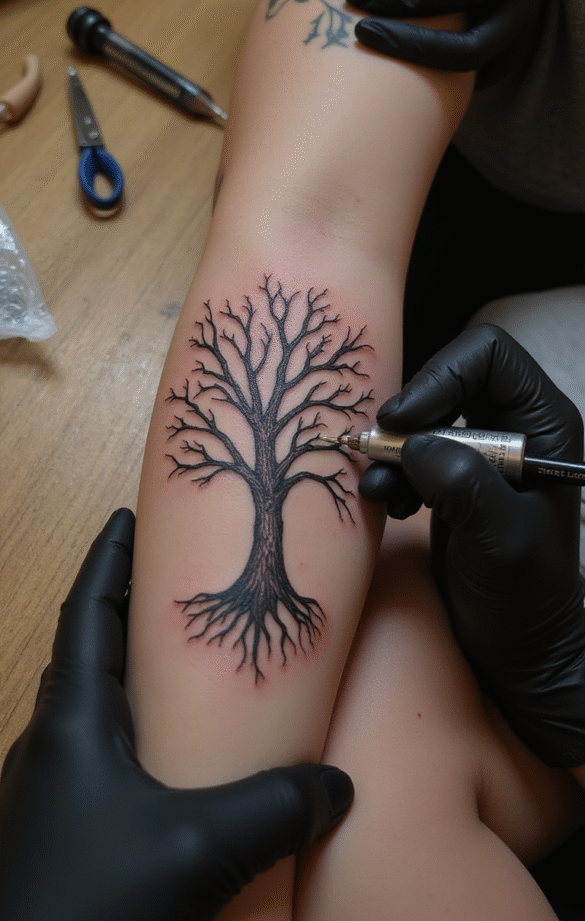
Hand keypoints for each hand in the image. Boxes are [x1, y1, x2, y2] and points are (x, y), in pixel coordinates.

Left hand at [0, 509, 352, 920]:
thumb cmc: (93, 903)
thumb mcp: (197, 849)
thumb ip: (274, 807)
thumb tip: (336, 786)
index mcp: (73, 722)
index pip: (87, 612)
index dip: (108, 561)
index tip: (127, 518)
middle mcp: (56, 744)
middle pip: (87, 650)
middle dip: (124, 607)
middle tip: (169, 577)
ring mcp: (55, 791)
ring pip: (93, 706)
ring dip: (128, 670)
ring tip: (178, 660)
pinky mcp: (67, 830)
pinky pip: (102, 756)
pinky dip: (135, 730)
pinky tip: (173, 761)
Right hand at [360, 325, 584, 766]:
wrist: (518, 648)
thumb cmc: (525, 599)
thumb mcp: (502, 543)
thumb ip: (464, 486)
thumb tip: (415, 445)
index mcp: (545, 425)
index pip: (489, 356)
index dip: (441, 375)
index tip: (402, 421)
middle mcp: (515, 428)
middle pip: (450, 377)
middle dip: (410, 415)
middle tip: (379, 452)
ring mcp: (483, 452)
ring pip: (425, 415)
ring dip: (394, 449)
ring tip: (382, 493)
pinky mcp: (454, 478)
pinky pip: (413, 451)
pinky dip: (392, 472)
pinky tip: (391, 504)